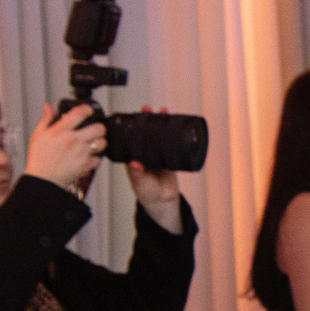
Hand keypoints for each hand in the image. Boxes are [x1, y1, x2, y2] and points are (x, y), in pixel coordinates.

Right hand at [23, 104, 104, 189]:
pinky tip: (89, 157)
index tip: (88, 110)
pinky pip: (99, 158)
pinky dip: (96, 158)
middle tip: (94, 130)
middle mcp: (73, 140)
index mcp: (61, 131)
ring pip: (102, 142)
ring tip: (93, 143)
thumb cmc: (39, 158)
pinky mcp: (86, 165)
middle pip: (98, 128)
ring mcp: (81, 153)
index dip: (87, 109)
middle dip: (98, 127)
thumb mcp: (37, 135)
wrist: (43, 179)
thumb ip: (46, 120)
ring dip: (100, 142)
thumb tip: (49, 108)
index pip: (79, 113)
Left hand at [126, 107, 183, 233]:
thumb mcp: (140, 184)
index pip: (132, 138)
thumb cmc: (147, 193)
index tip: (134, 116)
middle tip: (148, 108)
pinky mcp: (170, 158)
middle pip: (146, 133)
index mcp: (134, 157)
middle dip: (148, 120)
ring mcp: (158, 154)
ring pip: (159, 136)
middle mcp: (145, 153)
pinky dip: (175, 135)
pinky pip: (172, 144)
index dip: (133, 126)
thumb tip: (135, 163)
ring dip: (162, 124)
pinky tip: (177, 126)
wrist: (163, 202)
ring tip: (164, 112)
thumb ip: (138, 174)